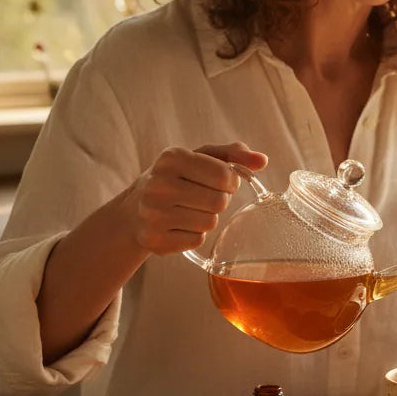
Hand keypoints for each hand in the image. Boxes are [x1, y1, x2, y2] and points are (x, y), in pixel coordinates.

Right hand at [119, 141, 267, 254]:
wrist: (134, 208)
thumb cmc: (177, 178)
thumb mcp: (201, 158)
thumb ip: (233, 155)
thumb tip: (262, 160)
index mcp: (171, 158)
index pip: (224, 175)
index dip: (230, 181)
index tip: (220, 182)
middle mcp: (158, 184)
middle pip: (219, 202)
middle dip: (219, 200)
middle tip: (203, 197)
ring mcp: (152, 214)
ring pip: (209, 223)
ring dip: (207, 217)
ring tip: (190, 209)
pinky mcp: (153, 240)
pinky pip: (196, 241)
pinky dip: (194, 234)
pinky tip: (179, 225)